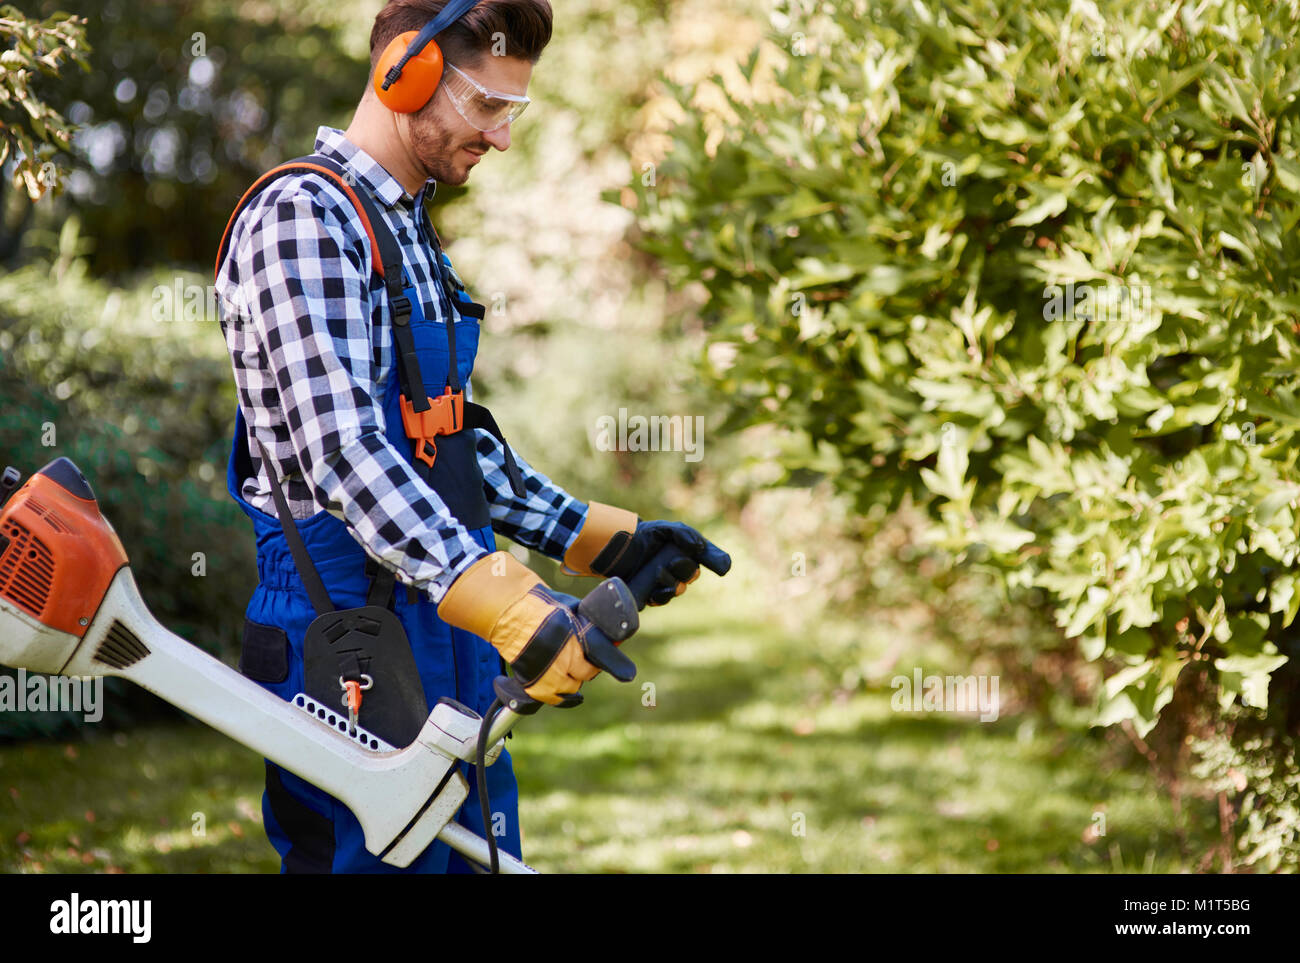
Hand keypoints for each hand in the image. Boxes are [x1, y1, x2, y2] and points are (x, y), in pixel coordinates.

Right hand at [437, 551, 635, 705]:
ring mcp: (549, 674)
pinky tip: (554, 686)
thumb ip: (584, 624)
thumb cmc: (539, 607)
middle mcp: (565, 660)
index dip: (597, 662)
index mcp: (576, 641)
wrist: (510, 614)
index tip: (596, 661)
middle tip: (580, 665)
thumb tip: (602, 631)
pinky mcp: (534, 684)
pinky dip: (554, 694)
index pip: (597, 662)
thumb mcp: (570, 609)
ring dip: (570, 683)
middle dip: (584, 671)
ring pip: (570, 689)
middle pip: (584, 676)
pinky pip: (551, 698)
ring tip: (566, 674)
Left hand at [562, 503, 731, 608]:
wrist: (616, 546)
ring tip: (658, 572)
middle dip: (686, 570)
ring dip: (671, 582)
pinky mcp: (650, 593)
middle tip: (673, 562)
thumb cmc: (642, 535)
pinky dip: (660, 596)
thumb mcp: (663, 528)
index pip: (705, 558)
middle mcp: (678, 568)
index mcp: (685, 551)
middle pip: (692, 575)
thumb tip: (697, 547)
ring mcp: (665, 582)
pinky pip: (661, 599)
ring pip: (678, 589)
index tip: (720, 567)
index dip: (715, 562)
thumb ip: (682, 533)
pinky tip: (655, 591)